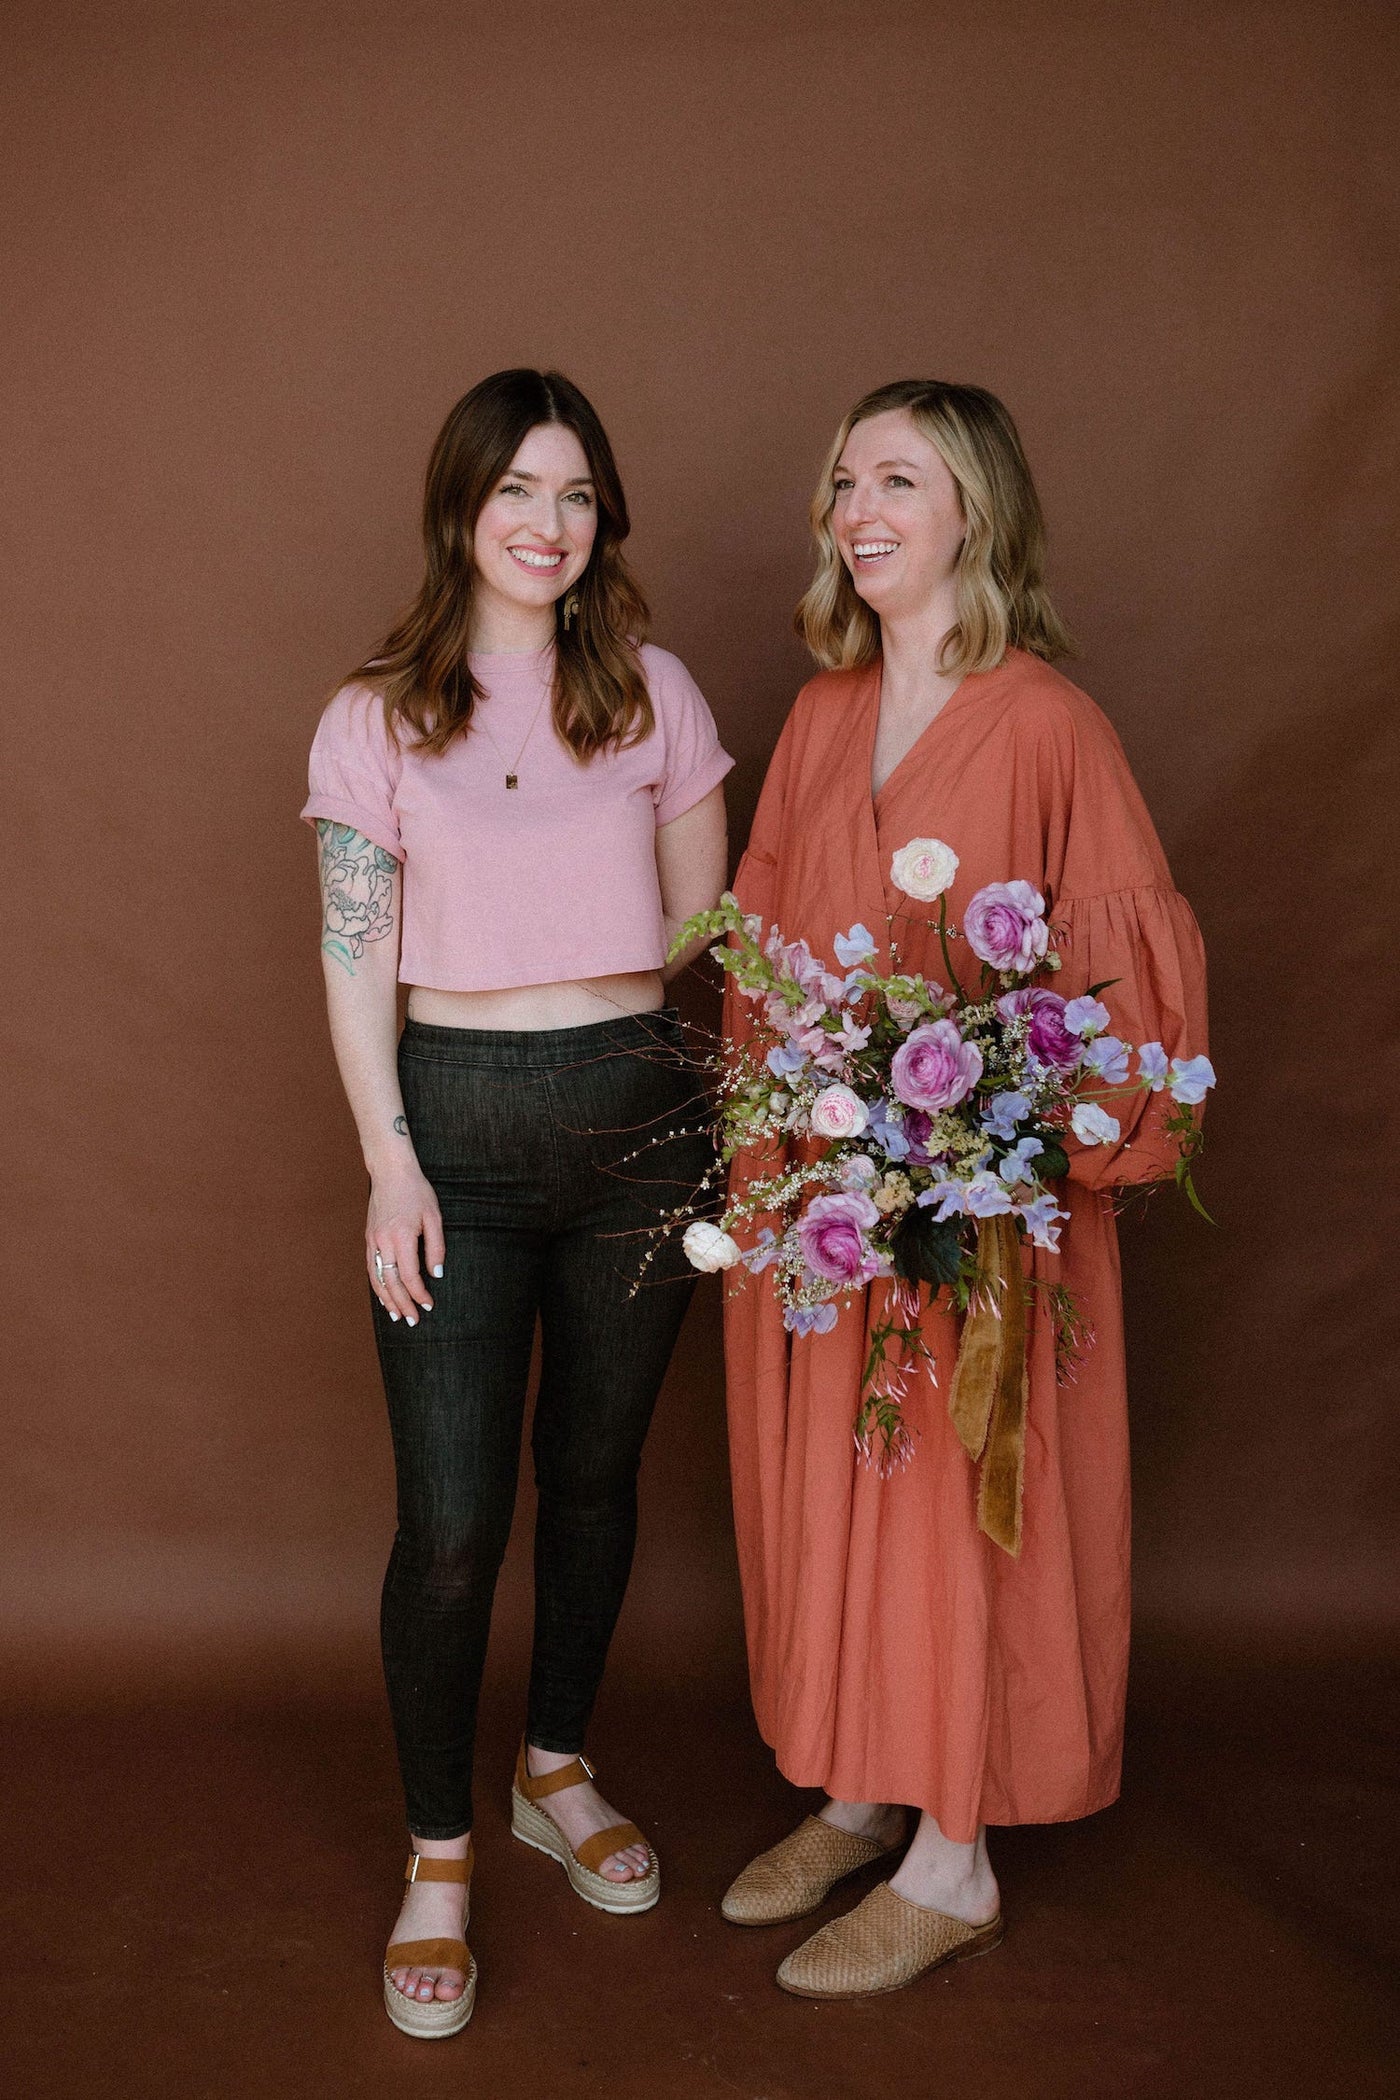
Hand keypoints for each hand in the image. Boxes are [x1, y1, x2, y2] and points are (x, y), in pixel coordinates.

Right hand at [366, 1165, 444, 1324]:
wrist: (390, 1172)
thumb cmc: (416, 1191)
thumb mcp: (434, 1217)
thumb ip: (436, 1248)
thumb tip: (435, 1274)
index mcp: (402, 1237)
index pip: (410, 1276)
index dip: (419, 1294)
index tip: (429, 1305)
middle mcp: (383, 1242)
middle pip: (391, 1283)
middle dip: (403, 1304)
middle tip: (412, 1321)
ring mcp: (373, 1241)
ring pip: (377, 1278)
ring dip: (387, 1300)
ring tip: (397, 1315)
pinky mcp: (369, 1238)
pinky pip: (371, 1267)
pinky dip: (377, 1285)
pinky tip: (384, 1295)